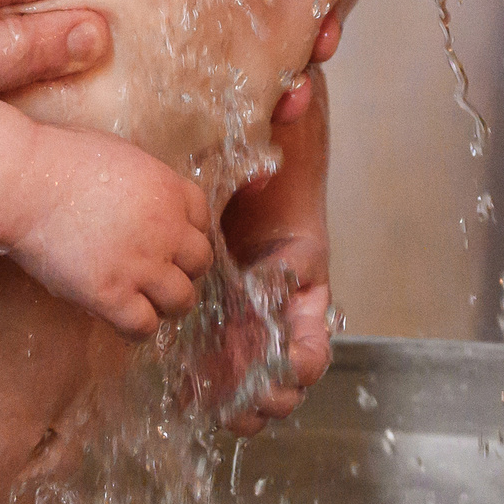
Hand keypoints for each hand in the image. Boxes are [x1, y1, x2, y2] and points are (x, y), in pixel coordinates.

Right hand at [7, 127, 215, 336]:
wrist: (26, 183)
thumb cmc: (61, 160)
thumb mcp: (122, 156)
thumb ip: (144, 183)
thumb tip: (142, 199)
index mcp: (168, 190)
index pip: (203, 220)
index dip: (188, 233)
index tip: (171, 242)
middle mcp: (166, 229)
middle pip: (200, 262)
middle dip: (183, 269)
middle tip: (160, 273)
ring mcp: (141, 264)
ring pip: (182, 300)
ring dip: (168, 303)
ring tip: (147, 302)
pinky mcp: (111, 294)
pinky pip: (143, 326)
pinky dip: (138, 328)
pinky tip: (122, 318)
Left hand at [214, 72, 332, 433]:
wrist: (240, 162)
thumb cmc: (267, 149)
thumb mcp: (279, 130)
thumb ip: (289, 112)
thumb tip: (291, 90)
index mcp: (303, 260)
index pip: (316, 313)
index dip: (308, 345)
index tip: (292, 366)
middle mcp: (283, 297)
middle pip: (291, 360)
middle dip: (277, 391)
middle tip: (255, 406)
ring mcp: (252, 312)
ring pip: (257, 371)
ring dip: (245, 399)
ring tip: (225, 414)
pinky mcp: (221, 317)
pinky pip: (220, 363)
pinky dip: (209, 386)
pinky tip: (188, 398)